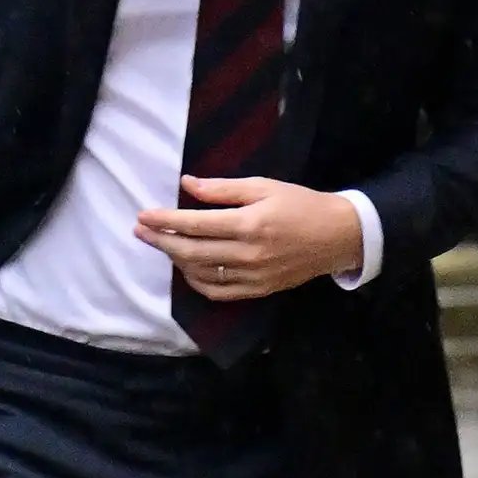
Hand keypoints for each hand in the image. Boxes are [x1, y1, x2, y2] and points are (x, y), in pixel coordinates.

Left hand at [134, 177, 364, 299]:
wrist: (337, 236)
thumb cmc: (300, 204)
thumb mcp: (264, 186)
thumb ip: (223, 189)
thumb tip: (187, 185)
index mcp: (249, 224)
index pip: (195, 224)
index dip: (164, 220)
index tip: (143, 215)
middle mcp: (248, 254)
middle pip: (191, 252)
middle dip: (161, 241)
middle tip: (140, 231)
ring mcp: (253, 276)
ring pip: (200, 274)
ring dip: (176, 260)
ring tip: (163, 245)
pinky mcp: (258, 290)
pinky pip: (217, 292)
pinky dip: (196, 281)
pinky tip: (187, 267)